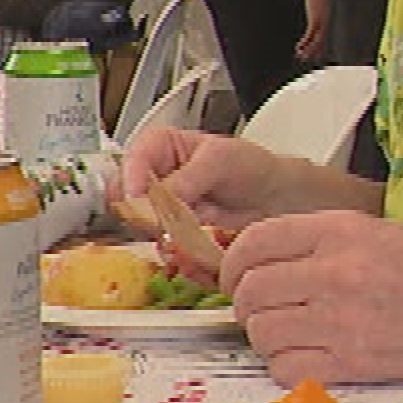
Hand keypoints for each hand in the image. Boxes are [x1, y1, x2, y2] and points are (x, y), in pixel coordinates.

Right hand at [115, 125, 348, 233]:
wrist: (274, 196)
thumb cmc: (249, 166)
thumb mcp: (221, 161)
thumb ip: (188, 177)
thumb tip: (162, 194)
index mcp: (159, 147)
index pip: (131, 162)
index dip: (131, 181)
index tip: (139, 199)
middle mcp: (155, 179)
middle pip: (128, 200)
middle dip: (144, 215)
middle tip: (163, 223)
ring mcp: (163, 209)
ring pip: (144, 230)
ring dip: (162, 238)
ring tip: (185, 240)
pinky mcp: (175, 235)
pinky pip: (164, 249)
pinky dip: (178, 255)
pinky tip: (195, 254)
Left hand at [222, 213, 402, 386]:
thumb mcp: (375, 232)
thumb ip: (317, 241)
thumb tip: (257, 261)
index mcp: (341, 230)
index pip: (254, 242)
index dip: (235, 264)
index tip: (240, 278)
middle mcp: (336, 271)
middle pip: (250, 290)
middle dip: (248, 304)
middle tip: (265, 311)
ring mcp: (342, 321)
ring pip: (262, 332)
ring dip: (267, 337)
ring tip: (292, 335)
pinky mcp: (351, 365)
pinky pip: (285, 368)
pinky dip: (286, 367)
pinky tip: (309, 358)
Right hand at [296, 0, 332, 59]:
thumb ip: (316, 0)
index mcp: (325, 18)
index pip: (323, 35)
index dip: (318, 45)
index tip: (313, 52)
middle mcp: (325, 22)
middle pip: (322, 41)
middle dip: (315, 51)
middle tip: (308, 60)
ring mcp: (321, 21)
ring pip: (316, 41)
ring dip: (309, 50)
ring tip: (301, 57)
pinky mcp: (315, 19)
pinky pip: (310, 35)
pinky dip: (305, 43)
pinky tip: (299, 48)